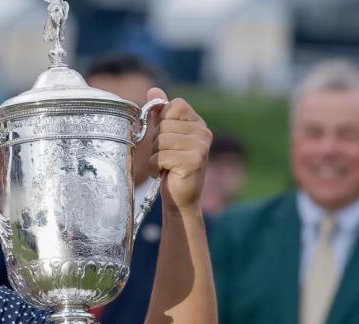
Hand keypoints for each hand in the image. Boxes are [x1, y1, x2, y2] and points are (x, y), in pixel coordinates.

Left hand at [147, 87, 211, 211]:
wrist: (180, 198)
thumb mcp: (165, 137)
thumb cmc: (171, 167)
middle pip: (164, 125)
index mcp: (198, 123)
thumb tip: (154, 90)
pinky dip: (155, 167)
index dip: (162, 122)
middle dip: (156, 143)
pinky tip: (164, 173)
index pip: (174, 105)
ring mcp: (201, 146)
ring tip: (165, 165)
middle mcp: (204, 132)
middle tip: (165, 157)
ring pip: (161, 140)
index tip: (166, 139)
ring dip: (155, 156)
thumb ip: (160, 115)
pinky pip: (161, 156)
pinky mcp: (194, 161)